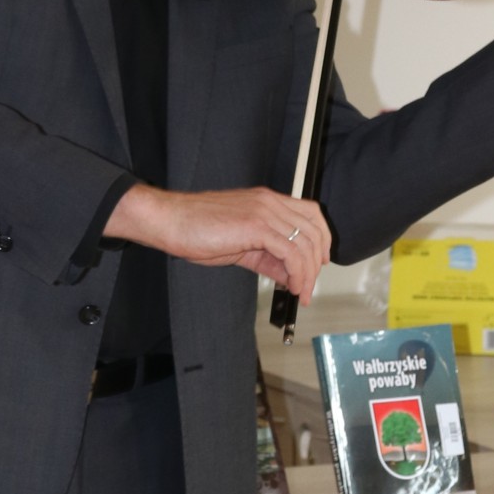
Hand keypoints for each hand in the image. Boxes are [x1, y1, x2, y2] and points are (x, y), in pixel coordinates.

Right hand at [106, 183, 331, 302]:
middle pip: (314, 229)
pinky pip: (290, 252)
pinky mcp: (257, 226)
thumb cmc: (196, 229)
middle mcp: (270, 202)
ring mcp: (265, 212)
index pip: (311, 213)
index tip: (319, 262)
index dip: (322, 238)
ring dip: (307, 274)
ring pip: (305, 243)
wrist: (172, 221)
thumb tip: (287, 274)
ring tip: (300, 292)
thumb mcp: (240, 245)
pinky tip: (290, 286)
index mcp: (267, 201)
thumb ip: (267, 257)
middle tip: (309, 286)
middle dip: (317, 262)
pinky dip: (296, 273)